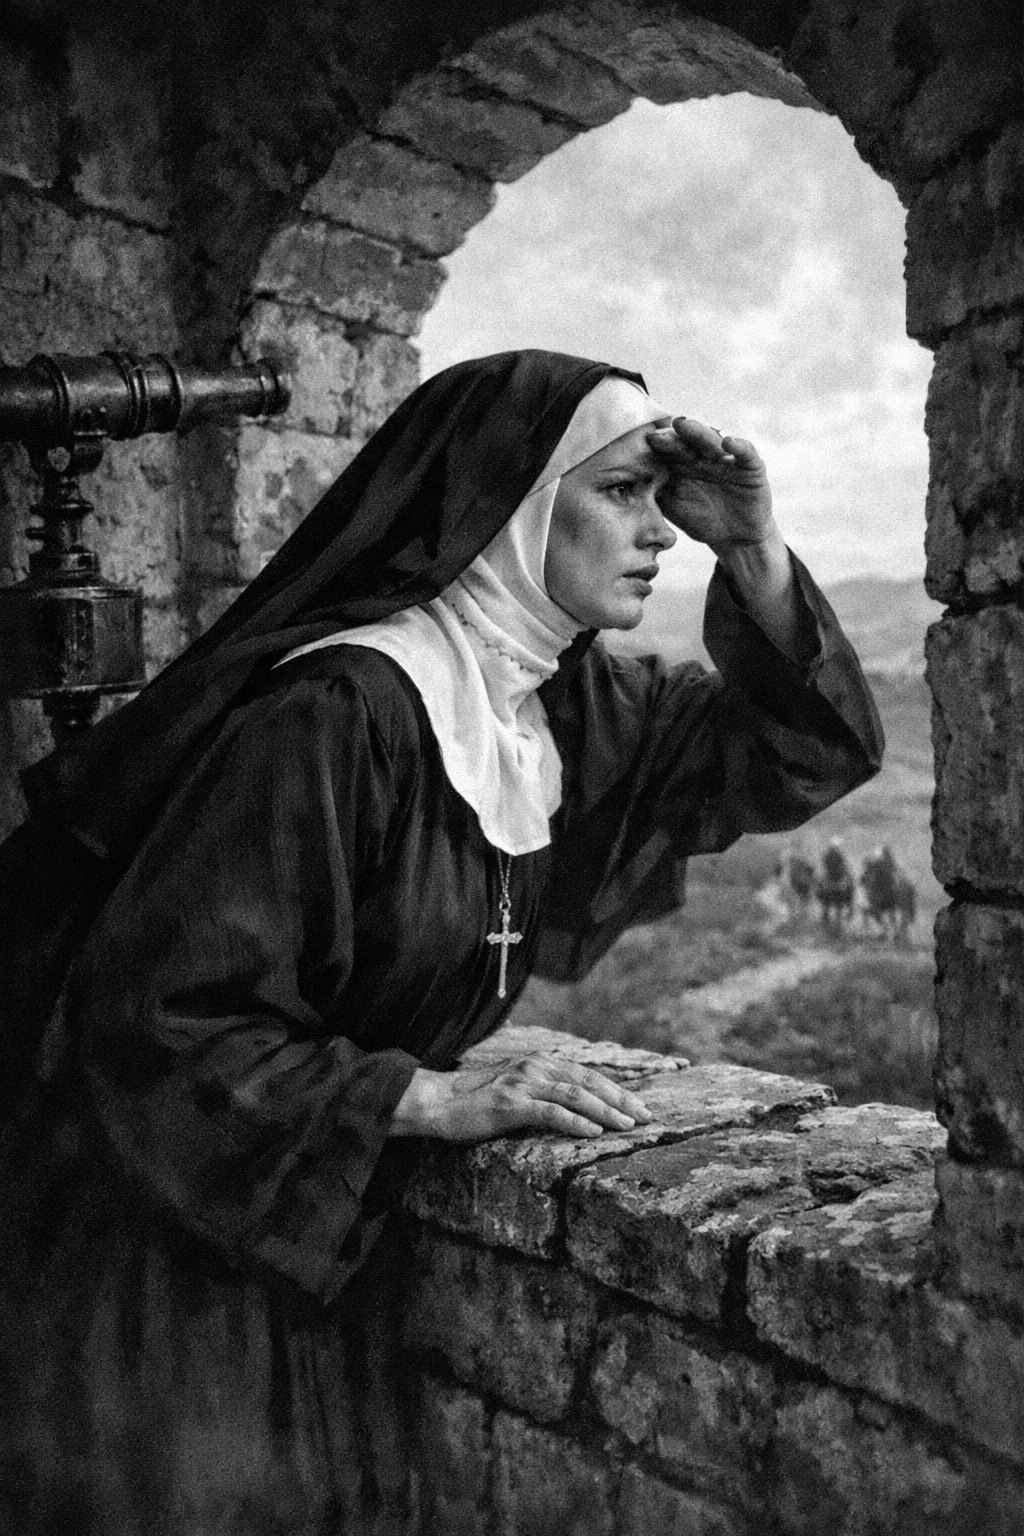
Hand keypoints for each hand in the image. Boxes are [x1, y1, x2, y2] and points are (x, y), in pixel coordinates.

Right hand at [389, 1052, 654, 1141]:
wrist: (437, 1102)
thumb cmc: (476, 1101)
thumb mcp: (515, 1089)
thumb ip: (542, 1091)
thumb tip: (576, 1107)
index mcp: (540, 1063)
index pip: (588, 1075)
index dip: (617, 1090)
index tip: (640, 1106)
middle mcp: (535, 1067)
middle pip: (589, 1082)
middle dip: (621, 1100)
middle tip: (646, 1117)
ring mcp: (523, 1084)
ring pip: (575, 1095)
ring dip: (606, 1112)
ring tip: (628, 1127)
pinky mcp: (510, 1104)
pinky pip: (550, 1112)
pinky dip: (576, 1122)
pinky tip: (594, 1133)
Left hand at [647, 417, 778, 558]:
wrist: (735, 537)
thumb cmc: (701, 519)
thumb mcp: (675, 507)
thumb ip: (657, 491)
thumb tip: (627, 481)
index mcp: (684, 462)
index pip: (669, 447)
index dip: (657, 444)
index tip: (640, 443)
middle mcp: (705, 455)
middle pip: (688, 440)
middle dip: (672, 435)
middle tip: (657, 433)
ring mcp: (728, 458)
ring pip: (712, 440)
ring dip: (698, 432)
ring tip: (684, 426)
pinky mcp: (751, 466)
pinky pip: (746, 452)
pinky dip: (738, 446)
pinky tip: (728, 443)